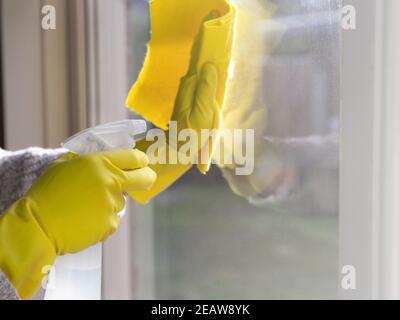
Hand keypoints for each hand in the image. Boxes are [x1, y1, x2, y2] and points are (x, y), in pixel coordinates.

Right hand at [0, 149, 155, 297]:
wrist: (37, 225)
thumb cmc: (47, 193)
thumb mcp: (64, 165)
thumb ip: (88, 159)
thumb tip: (106, 157)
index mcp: (99, 162)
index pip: (135, 157)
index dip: (141, 160)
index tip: (142, 163)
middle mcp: (110, 181)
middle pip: (144, 178)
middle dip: (146, 178)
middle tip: (142, 180)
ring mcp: (112, 204)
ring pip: (121, 202)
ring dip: (109, 204)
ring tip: (83, 208)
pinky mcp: (110, 224)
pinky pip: (112, 220)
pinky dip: (101, 221)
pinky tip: (83, 220)